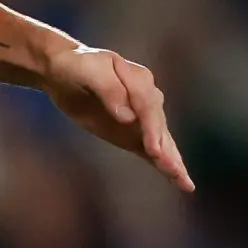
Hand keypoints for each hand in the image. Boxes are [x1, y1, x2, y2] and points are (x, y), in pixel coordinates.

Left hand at [40, 41, 193, 192]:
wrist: (63, 72)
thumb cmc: (77, 66)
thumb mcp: (89, 71)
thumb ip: (109, 90)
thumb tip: (127, 116)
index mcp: (139, 79)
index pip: (149, 106)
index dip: (152, 128)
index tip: (153, 149)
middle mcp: (147, 97)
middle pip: (159, 125)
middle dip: (166, 149)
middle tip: (173, 169)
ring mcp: (141, 117)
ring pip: (160, 140)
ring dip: (172, 160)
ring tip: (184, 181)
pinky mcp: (131, 133)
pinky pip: (149, 150)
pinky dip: (162, 164)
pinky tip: (177, 179)